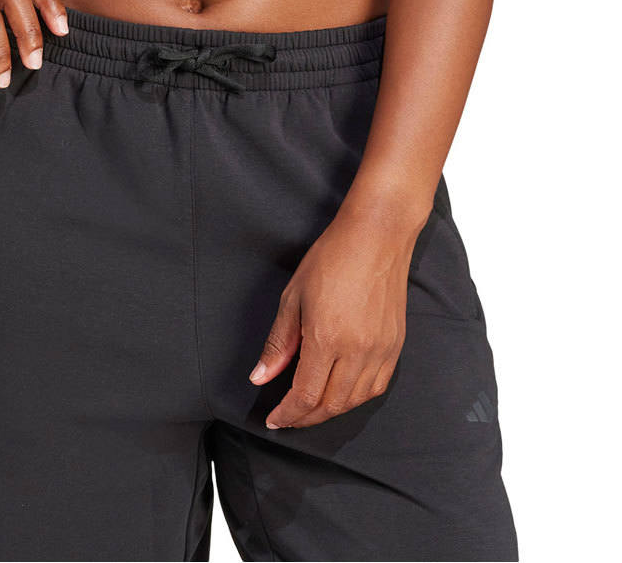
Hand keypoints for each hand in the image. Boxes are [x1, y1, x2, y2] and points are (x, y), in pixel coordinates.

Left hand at [248, 205, 418, 428]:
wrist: (376, 236)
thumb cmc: (332, 257)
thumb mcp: (293, 296)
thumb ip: (278, 343)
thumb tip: (261, 377)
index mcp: (327, 338)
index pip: (306, 394)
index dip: (289, 414)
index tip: (275, 420)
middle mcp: (358, 351)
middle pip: (332, 404)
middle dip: (307, 417)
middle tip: (289, 417)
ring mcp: (381, 350)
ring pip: (356, 401)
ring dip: (331, 410)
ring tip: (312, 407)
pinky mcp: (396, 345)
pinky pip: (377, 386)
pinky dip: (357, 397)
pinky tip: (343, 392)